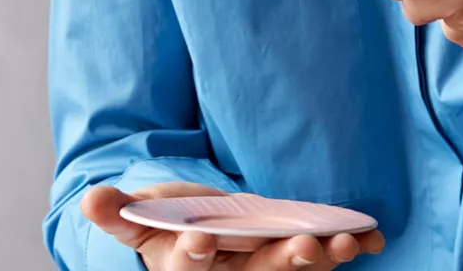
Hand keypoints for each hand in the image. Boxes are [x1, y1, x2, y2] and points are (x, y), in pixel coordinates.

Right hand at [81, 183, 384, 269]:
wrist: (198, 228)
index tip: (201, 241)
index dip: (194, 256)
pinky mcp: (292, 252)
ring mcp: (266, 266)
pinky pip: (322, 255)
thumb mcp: (138, 216)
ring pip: (295, 268)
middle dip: (282, 263)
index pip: (189, 268)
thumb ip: (118, 212)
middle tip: (302, 247)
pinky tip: (372, 237)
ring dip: (323, 257)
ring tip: (346, 242)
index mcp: (186, 267)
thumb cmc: (167, 222)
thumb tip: (89, 199)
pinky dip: (348, 246)